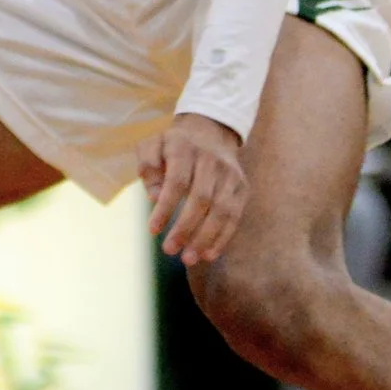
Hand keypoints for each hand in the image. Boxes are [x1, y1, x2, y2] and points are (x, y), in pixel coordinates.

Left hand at [137, 113, 248, 265]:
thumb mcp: (152, 146)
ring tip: (189, 258)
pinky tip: (208, 254)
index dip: (166, 208)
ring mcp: (230, 174)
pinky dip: (223, 237)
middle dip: (185, 228)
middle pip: (201, 199)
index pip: (177, 182)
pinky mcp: (241, 188)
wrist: (210, 131)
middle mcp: (211, 160)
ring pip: (221, 210)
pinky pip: (234, 216)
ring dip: (205, 238)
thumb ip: (148, 167)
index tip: (152, 231)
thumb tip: (154, 197)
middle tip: (169, 250)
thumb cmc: (172, 147)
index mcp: (184, 148)